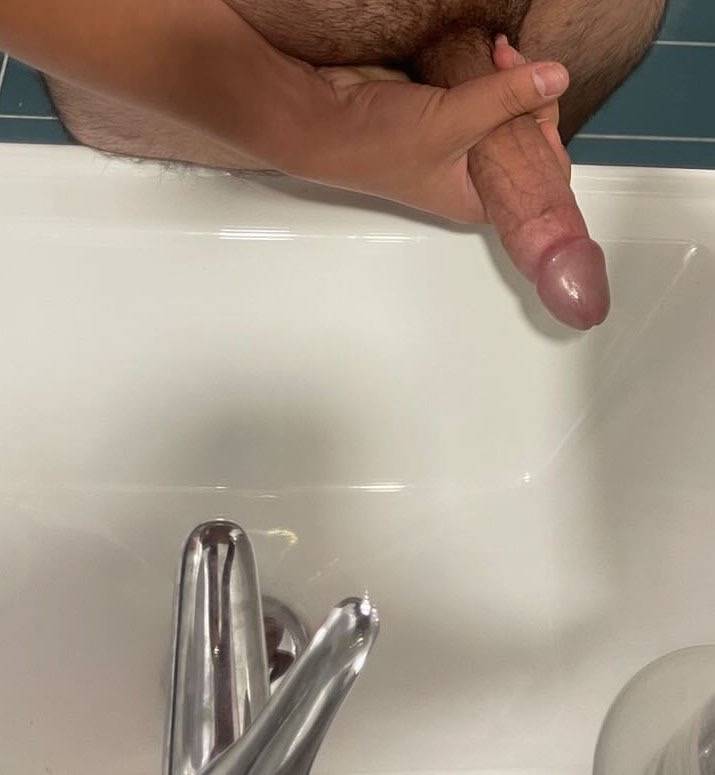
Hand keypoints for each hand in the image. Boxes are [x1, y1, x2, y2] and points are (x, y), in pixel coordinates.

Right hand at [279, 56, 569, 222]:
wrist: (326, 119)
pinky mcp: (446, 114)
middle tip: (517, 61)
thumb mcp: (453, 123)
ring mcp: (459, 144)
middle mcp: (472, 176)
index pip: (536, 174)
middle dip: (529, 97)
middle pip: (524, 138)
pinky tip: (493, 51)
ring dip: (511, 79)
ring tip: (501, 51)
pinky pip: (483, 94)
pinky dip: (490, 72)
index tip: (543, 93)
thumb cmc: (378, 146)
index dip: (547, 134)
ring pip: (506, 112)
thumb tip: (558, 76)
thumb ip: (507, 98)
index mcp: (478, 199)